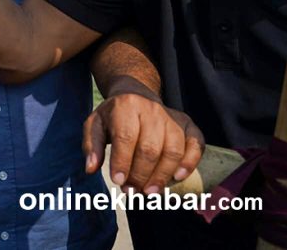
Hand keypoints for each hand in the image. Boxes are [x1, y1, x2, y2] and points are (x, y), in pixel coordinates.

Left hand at [83, 90, 204, 192]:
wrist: (136, 95)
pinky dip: (190, 162)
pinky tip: (178, 178)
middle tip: (131, 191)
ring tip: (149, 192)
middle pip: (150, 148)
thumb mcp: (95, 125)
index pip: (126, 137)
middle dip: (140, 175)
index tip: (118, 181)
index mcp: (126, 106)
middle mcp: (151, 110)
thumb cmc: (113, 116)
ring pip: (173, 150)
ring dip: (162, 176)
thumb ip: (92, 146)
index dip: (122, 162)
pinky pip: (196, 144)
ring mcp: (172, 117)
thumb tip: (91, 169)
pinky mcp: (188, 124)